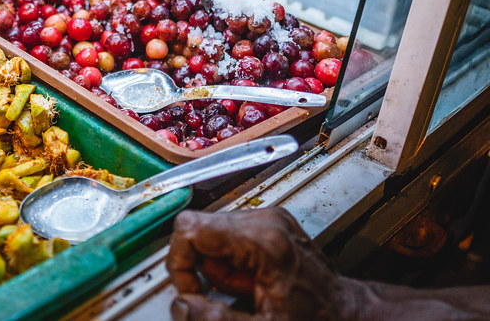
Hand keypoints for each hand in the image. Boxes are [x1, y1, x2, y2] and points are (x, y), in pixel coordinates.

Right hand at [166, 208, 361, 319]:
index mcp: (263, 241)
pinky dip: (231, 260)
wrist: (349, 313)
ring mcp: (269, 218)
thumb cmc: (317, 318)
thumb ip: (216, 319)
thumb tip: (182, 306)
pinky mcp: (270, 223)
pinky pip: (229, 235)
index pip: (191, 228)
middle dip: (201, 267)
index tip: (192, 290)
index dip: (179, 262)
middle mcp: (265, 220)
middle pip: (199, 229)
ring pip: (211, 231)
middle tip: (223, 295)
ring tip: (245, 290)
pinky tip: (251, 281)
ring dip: (217, 266)